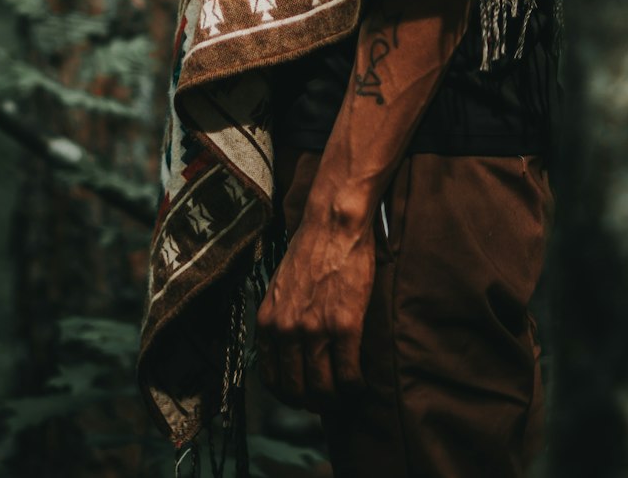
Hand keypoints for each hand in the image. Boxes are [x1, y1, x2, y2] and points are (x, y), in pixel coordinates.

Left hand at [255, 208, 374, 409]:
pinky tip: (360, 383)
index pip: (271, 379)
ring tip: (345, 395)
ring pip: (323, 389)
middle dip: (313, 403)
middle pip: (297, 391)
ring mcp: (316, 330)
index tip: (303, 394)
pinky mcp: (345, 325)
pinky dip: (355, 386)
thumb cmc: (310, 251)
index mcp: (268, 322)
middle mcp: (287, 331)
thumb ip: (280, 319)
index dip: (289, 394)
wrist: (333, 225)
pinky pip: (349, 374)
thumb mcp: (280, 288)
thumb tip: (287, 350)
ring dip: (336, 400)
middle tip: (328, 401)